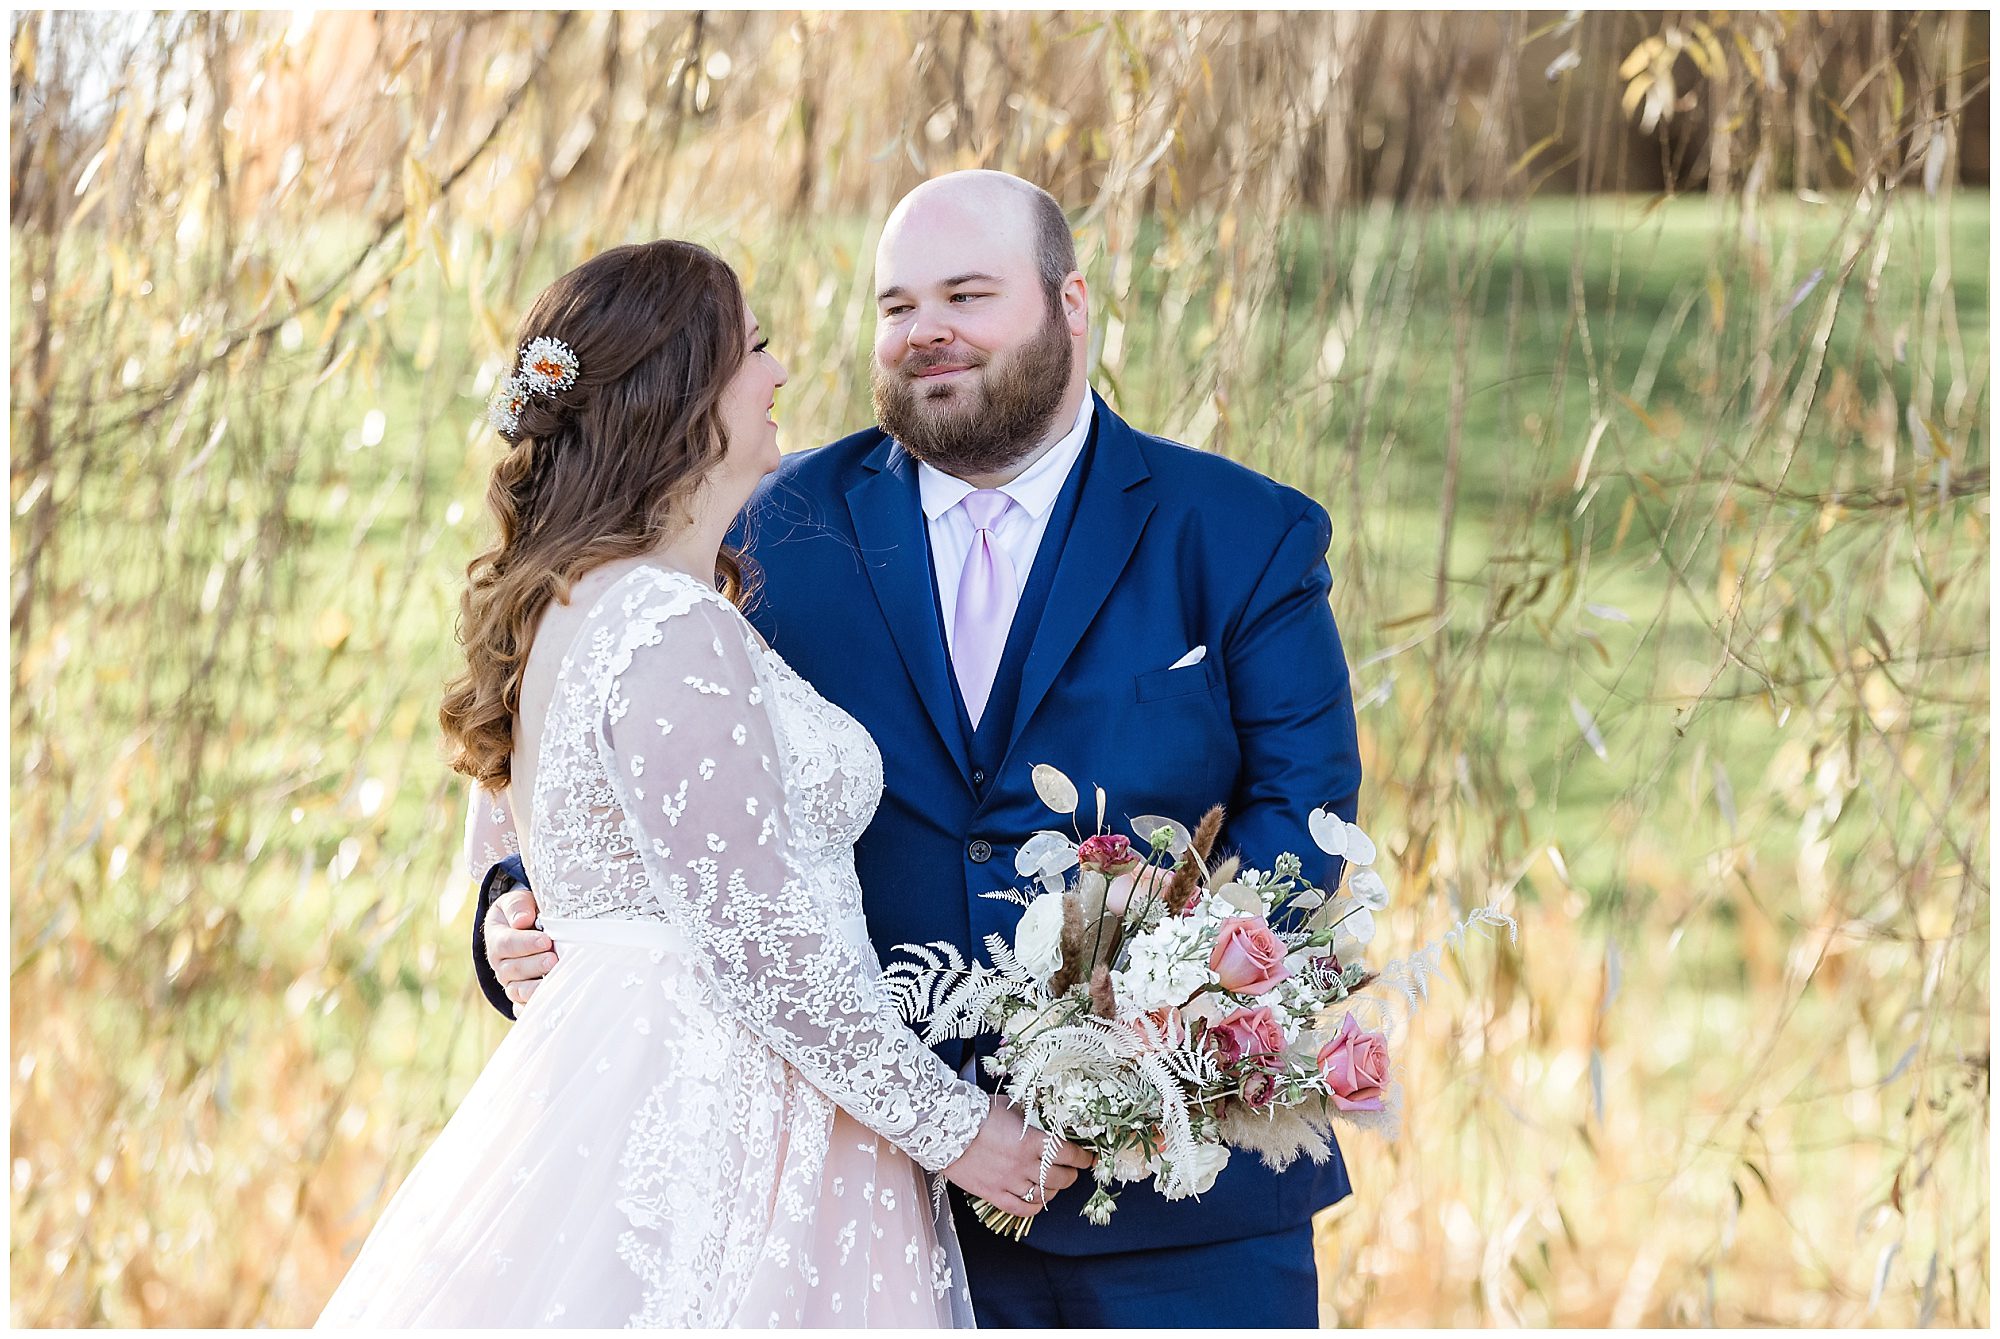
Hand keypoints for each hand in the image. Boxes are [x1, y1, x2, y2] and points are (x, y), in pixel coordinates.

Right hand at [484, 884, 554, 1008]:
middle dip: (534, 965)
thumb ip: (518, 906)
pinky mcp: (520, 997)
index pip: (507, 943)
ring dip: (535, 988)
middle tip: (553, 959)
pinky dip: (532, 1008)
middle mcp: (500, 964)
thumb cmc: (524, 912)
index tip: (546, 940)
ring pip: (517, 991)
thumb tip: (522, 920)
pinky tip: (548, 1004)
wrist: (524, 928)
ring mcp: (510, 982)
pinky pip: (522, 1008)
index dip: (526, 943)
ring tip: (554, 979)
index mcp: (497, 939)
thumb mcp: (518, 901)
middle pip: (512, 969)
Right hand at [942, 1094, 1093, 1218]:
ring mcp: (1009, 1181)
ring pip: (1045, 1195)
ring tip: (1053, 1183)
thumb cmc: (976, 1112)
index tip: (1089, 1158)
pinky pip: (1022, 1209)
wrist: (945, 1128)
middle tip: (1071, 1170)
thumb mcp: (1011, 1107)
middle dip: (1071, 1174)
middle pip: (1061, 1177)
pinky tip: (1038, 1200)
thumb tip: (1048, 1117)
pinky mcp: (994, 1194)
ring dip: (1054, 1190)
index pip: (1069, 1153)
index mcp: (1031, 1140)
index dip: (1084, 1158)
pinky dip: (1035, 1207)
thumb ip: (1031, 1117)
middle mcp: (1024, 1164)